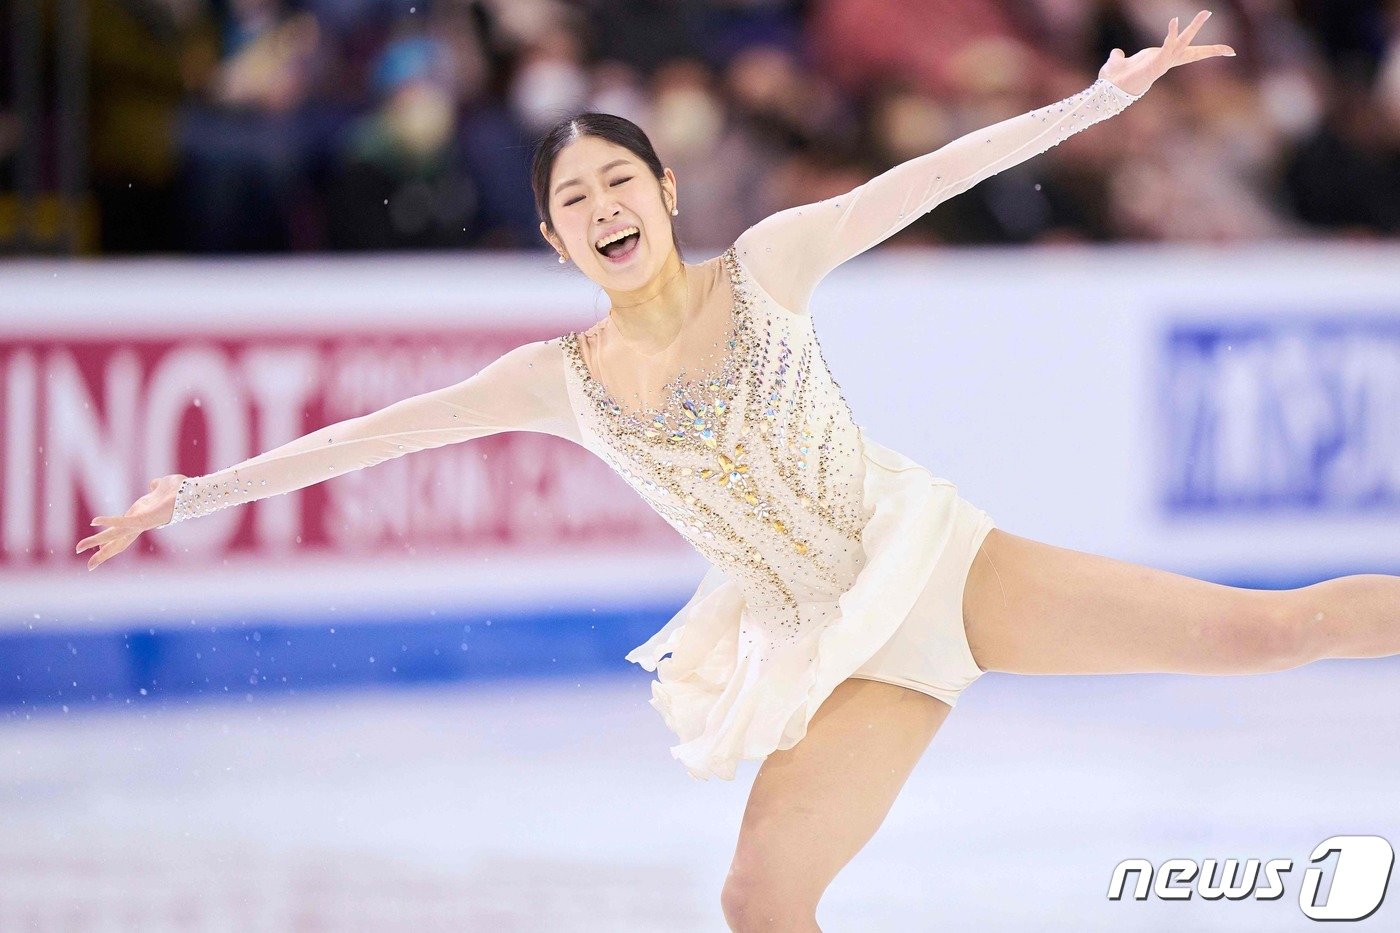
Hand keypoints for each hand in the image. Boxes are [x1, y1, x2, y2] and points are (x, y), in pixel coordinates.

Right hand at [76, 474, 186, 570]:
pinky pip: (124, 521)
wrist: (192, 490)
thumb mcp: (162, 488)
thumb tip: (154, 484)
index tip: (98, 552)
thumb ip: (156, 487)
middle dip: (102, 554)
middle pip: (117, 542)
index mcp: (140, 518)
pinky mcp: (144, 517)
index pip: (121, 534)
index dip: (110, 543)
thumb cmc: (180, 491)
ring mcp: (141, 522)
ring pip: (115, 536)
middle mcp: (139, 523)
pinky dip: (110, 521)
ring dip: (97, 541)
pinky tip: (94, 522)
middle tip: (89, 567)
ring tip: (79, 547)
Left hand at [1099, 10, 1235, 98]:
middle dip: (1201, 34)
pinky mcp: (1155, 63)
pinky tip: (1174, 20)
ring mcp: (1161, 63)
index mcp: (1160, 59)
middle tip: (1209, 14)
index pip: (1187, 53)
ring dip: (1193, 27)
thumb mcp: (1118, 63)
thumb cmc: (1114, 81)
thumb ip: (1119, 57)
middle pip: (1190, 47)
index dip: (1207, 51)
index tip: (1229, 51)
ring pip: (1183, 43)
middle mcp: (1164, 61)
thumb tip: (1115, 54)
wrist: (1107, 92)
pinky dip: (1171, 34)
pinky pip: (1167, 46)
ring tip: (1205, 12)